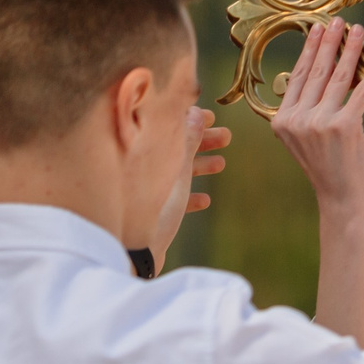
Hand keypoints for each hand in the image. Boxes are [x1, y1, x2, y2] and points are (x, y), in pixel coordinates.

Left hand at [150, 107, 229, 269]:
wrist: (137, 252)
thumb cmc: (155, 209)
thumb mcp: (178, 170)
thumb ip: (187, 140)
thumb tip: (196, 112)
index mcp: (141, 150)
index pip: (164, 122)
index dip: (189, 116)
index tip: (212, 117)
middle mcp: (136, 165)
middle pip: (170, 144)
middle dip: (200, 140)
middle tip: (227, 138)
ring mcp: (139, 188)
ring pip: (171, 169)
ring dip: (198, 165)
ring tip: (221, 165)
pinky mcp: (144, 208)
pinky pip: (166, 195)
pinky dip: (186, 194)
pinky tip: (204, 201)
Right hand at [270, 21, 363, 216]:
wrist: (343, 200)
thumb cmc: (329, 170)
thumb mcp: (305, 140)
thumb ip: (305, 112)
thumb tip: (318, 73)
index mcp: (282, 121)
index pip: (298, 77)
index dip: (310, 50)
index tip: (317, 29)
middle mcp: (297, 120)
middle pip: (317, 72)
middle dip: (329, 42)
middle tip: (338, 21)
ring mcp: (320, 123)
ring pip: (338, 77)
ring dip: (350, 50)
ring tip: (358, 31)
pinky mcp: (345, 127)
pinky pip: (361, 92)